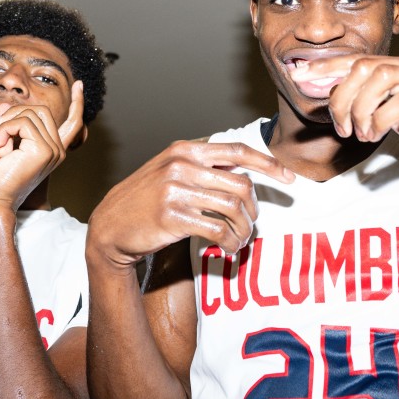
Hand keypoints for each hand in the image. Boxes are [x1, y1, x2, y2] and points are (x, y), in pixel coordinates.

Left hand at [0, 81, 84, 209]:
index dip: (77, 103)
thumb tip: (8, 103)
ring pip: (31, 113)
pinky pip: (23, 122)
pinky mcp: (43, 150)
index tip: (79, 85)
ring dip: (7, 122)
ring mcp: (53, 150)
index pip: (72, 122)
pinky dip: (5, 128)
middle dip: (16, 111)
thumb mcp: (5, 144)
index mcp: (53, 149)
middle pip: (42, 110)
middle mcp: (57, 150)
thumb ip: (12, 125)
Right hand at [88, 141, 293, 265]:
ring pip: (233, 209)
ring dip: (244, 230)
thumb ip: (203, 168)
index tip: (289, 179)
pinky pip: (218, 230)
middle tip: (251, 225)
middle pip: (241, 185)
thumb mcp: (171, 172)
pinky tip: (227, 249)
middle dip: (254, 210)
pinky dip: (229, 243)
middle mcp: (182, 165)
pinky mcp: (172, 216)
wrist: (110, 226)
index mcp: (185, 150)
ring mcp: (176, 190)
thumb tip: (246, 176)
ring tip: (239, 241)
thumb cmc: (145, 200)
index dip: (268, 164)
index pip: (237, 151)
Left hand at [293, 54, 398, 186]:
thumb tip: (347, 107)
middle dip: (341, 96)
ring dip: (360, 108)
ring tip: (359, 133)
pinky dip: (382, 117)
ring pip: (382, 77)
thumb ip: (380, 111)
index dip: (327, 68)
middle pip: (365, 66)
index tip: (299, 78)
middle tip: (340, 128)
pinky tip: (377, 134)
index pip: (361, 61)